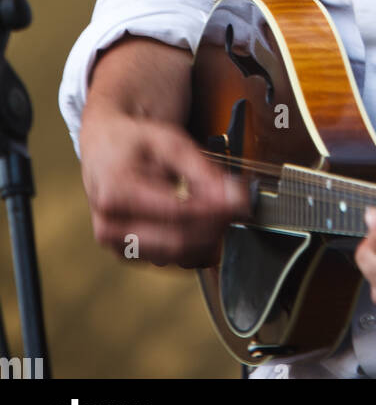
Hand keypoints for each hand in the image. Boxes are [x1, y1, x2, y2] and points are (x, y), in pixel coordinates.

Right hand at [79, 105, 249, 268]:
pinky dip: (197, 246)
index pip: (175, 213)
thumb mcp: (169, 142)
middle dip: (214, 227)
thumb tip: (234, 197)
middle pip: (177, 241)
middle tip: (237, 207)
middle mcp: (111, 227)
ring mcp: (119, 246)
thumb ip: (202, 170)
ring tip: (221, 210)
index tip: (240, 202)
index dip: (213, 211)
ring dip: (208, 238)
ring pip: (178, 257)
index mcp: (115, 194)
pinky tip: (204, 223)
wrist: (105, 150)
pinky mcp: (131, 256)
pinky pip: (174, 262)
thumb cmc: (135, 143)